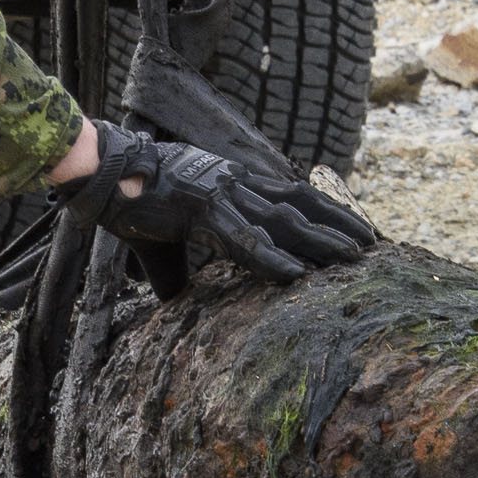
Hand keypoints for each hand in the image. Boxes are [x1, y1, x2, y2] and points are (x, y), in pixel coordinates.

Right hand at [54, 122, 374, 286]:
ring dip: (322, 240)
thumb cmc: (129, 202)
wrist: (100, 173)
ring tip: (356, 259)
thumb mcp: (162, 241)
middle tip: (377, 246)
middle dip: (340, 225)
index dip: (327, 211)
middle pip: (302, 204)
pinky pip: (245, 240)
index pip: (292, 195)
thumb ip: (174, 273)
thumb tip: (171, 304)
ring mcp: (223, 195)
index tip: (357, 230)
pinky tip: (298, 275)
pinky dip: (274, 258)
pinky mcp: (201, 211)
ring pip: (286, 219)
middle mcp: (236, 185)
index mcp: (233, 185)